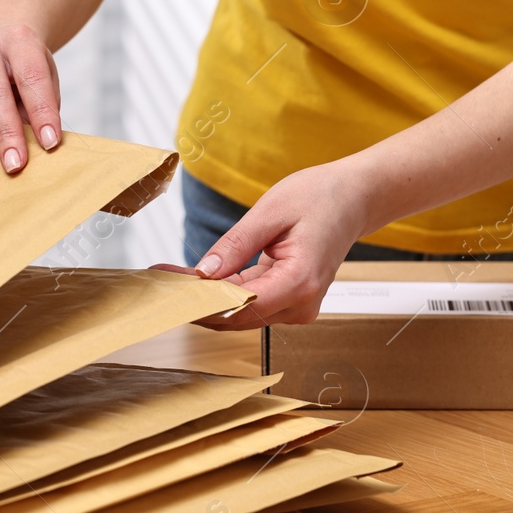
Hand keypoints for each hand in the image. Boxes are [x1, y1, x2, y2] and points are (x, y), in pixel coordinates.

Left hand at [163, 161, 377, 329]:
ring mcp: (297, 307)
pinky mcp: (290, 300)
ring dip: (206, 296)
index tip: (167, 288)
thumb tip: (202, 274)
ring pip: (239, 311)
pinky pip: (250, 301)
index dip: (199, 302)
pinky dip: (223, 290)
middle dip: (195, 300)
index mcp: (299, 283)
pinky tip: (195, 277)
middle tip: (158, 280)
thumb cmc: (321, 198)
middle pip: (235, 315)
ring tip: (169, 275)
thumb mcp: (271, 212)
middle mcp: (300, 305)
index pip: (238, 308)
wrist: (355, 198)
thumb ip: (235, 245)